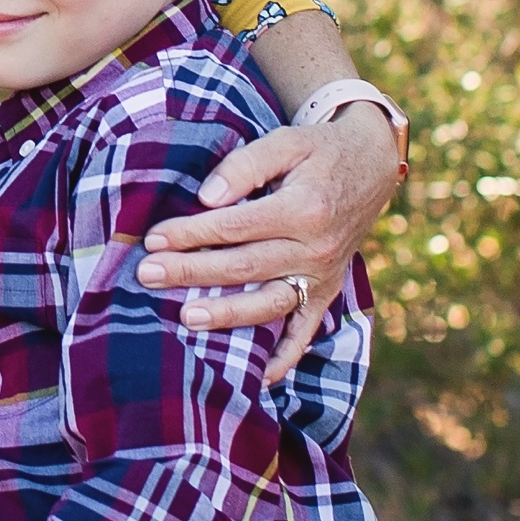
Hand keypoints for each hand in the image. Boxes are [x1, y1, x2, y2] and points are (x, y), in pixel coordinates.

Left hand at [138, 105, 399, 372]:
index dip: (192, 234)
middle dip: (192, 272)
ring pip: (270, 304)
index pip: (235, 227)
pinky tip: (260, 378)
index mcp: (304, 209)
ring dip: (227, 315)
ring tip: (186, 319)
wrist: (371, 165)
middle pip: (244, 267)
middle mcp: (316, 248)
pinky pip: (307, 331)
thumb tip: (207, 198)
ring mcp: (323, 275)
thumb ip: (246, 166)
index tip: (154, 239)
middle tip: (148, 275)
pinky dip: (286, 357)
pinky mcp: (328, 291)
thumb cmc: (319, 150)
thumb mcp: (287, 141)